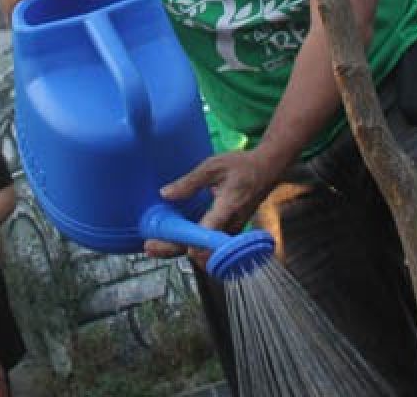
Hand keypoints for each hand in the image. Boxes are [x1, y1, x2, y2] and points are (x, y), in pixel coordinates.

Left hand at [150, 150, 280, 262]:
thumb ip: (190, 182)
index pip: (208, 233)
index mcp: (227, 207)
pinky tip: (173, 239)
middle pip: (200, 249)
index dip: (188, 242)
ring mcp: (231, 232)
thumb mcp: (213, 166)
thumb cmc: (242, 165)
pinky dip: (189, 245)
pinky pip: (208, 246)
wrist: (268, 169)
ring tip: (154, 246)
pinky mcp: (230, 233)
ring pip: (204, 251)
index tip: (166, 242)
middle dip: (173, 250)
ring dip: (179, 250)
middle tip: (149, 247)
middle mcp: (231, 225)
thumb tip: (165, 195)